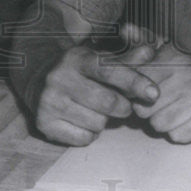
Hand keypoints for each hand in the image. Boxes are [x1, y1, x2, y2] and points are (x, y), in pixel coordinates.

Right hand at [36, 43, 158, 145]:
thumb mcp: (99, 58)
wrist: (36, 78)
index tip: (153, 93)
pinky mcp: (44, 124)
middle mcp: (60, 78)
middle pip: (108, 103)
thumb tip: (149, 52)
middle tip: (120, 103)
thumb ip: (126, 59)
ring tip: (94, 109)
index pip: (109, 70)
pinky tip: (81, 120)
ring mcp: (49, 102)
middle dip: (123, 106)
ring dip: (104, 121)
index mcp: (77, 58)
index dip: (134, 82)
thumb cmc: (79, 70)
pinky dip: (89, 133)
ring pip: (98, 124)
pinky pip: (83, 139)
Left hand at [133, 42, 190, 143]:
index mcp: (175, 58)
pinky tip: (187, 120)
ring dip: (162, 122)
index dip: (136, 92)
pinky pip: (178, 136)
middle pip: (145, 109)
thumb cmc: (190, 71)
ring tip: (173, 111)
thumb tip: (125, 29)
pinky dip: (179, 132)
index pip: (137, 85)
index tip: (144, 91)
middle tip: (160, 104)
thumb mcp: (167, 53)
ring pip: (160, 124)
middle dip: (148, 110)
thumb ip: (142, 42)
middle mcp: (189, 76)